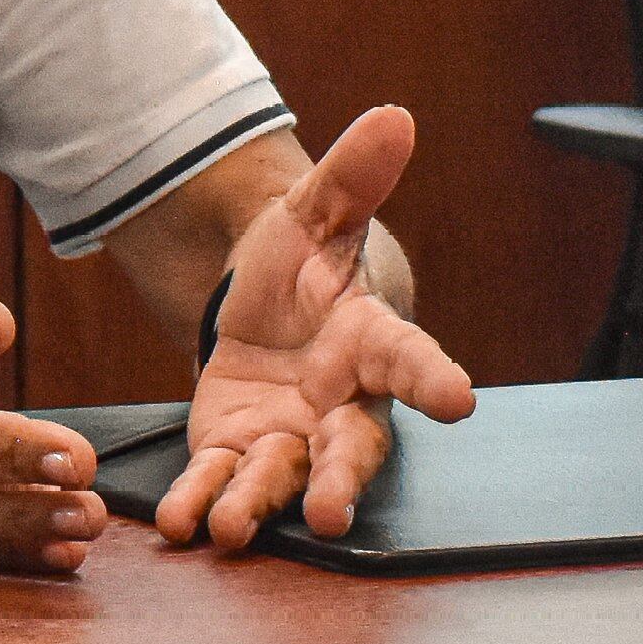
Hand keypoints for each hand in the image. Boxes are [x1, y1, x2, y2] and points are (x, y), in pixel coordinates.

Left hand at [158, 105, 475, 552]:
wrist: (262, 309)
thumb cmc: (305, 268)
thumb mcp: (315, 214)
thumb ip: (353, 176)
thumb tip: (394, 116)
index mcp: (370, 342)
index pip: (410, 360)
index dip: (435, 379)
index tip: (460, 399)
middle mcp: (341, 403)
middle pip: (351, 447)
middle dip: (341, 478)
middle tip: (332, 510)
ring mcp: (292, 435)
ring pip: (281, 475)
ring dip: (258, 502)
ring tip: (230, 528)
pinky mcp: (238, 449)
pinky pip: (222, 481)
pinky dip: (201, 502)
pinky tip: (182, 526)